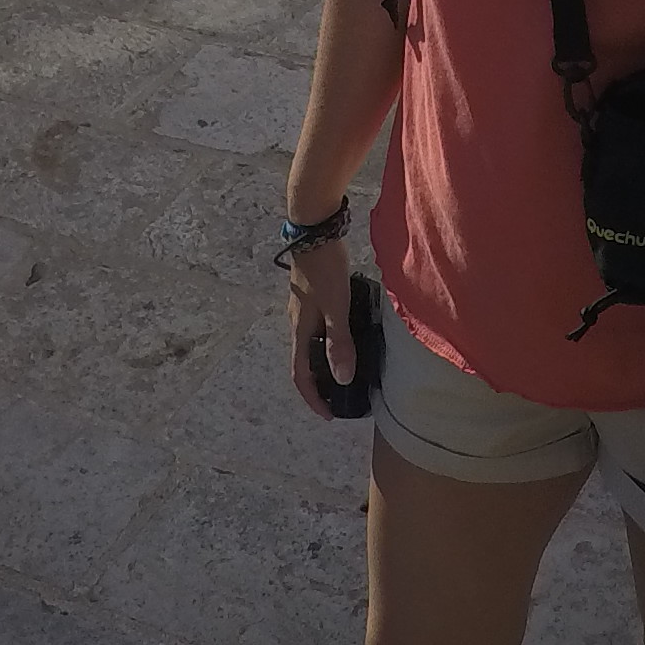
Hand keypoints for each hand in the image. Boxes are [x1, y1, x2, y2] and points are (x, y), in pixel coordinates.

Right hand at [282, 232, 355, 418]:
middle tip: (342, 395)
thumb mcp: (336, 306)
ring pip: (311, 344)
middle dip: (320, 383)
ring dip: (325, 361)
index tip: (329, 414)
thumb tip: (343, 378)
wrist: (314, 229)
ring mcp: (303, 308)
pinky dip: (330, 341)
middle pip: (304, 361)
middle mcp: (296, 322)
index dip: (313, 398)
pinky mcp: (311, 295)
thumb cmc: (324, 268)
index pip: (300, 374)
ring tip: (347, 368)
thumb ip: (339, 341)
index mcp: (300, 329)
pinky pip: (318, 328)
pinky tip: (347, 334)